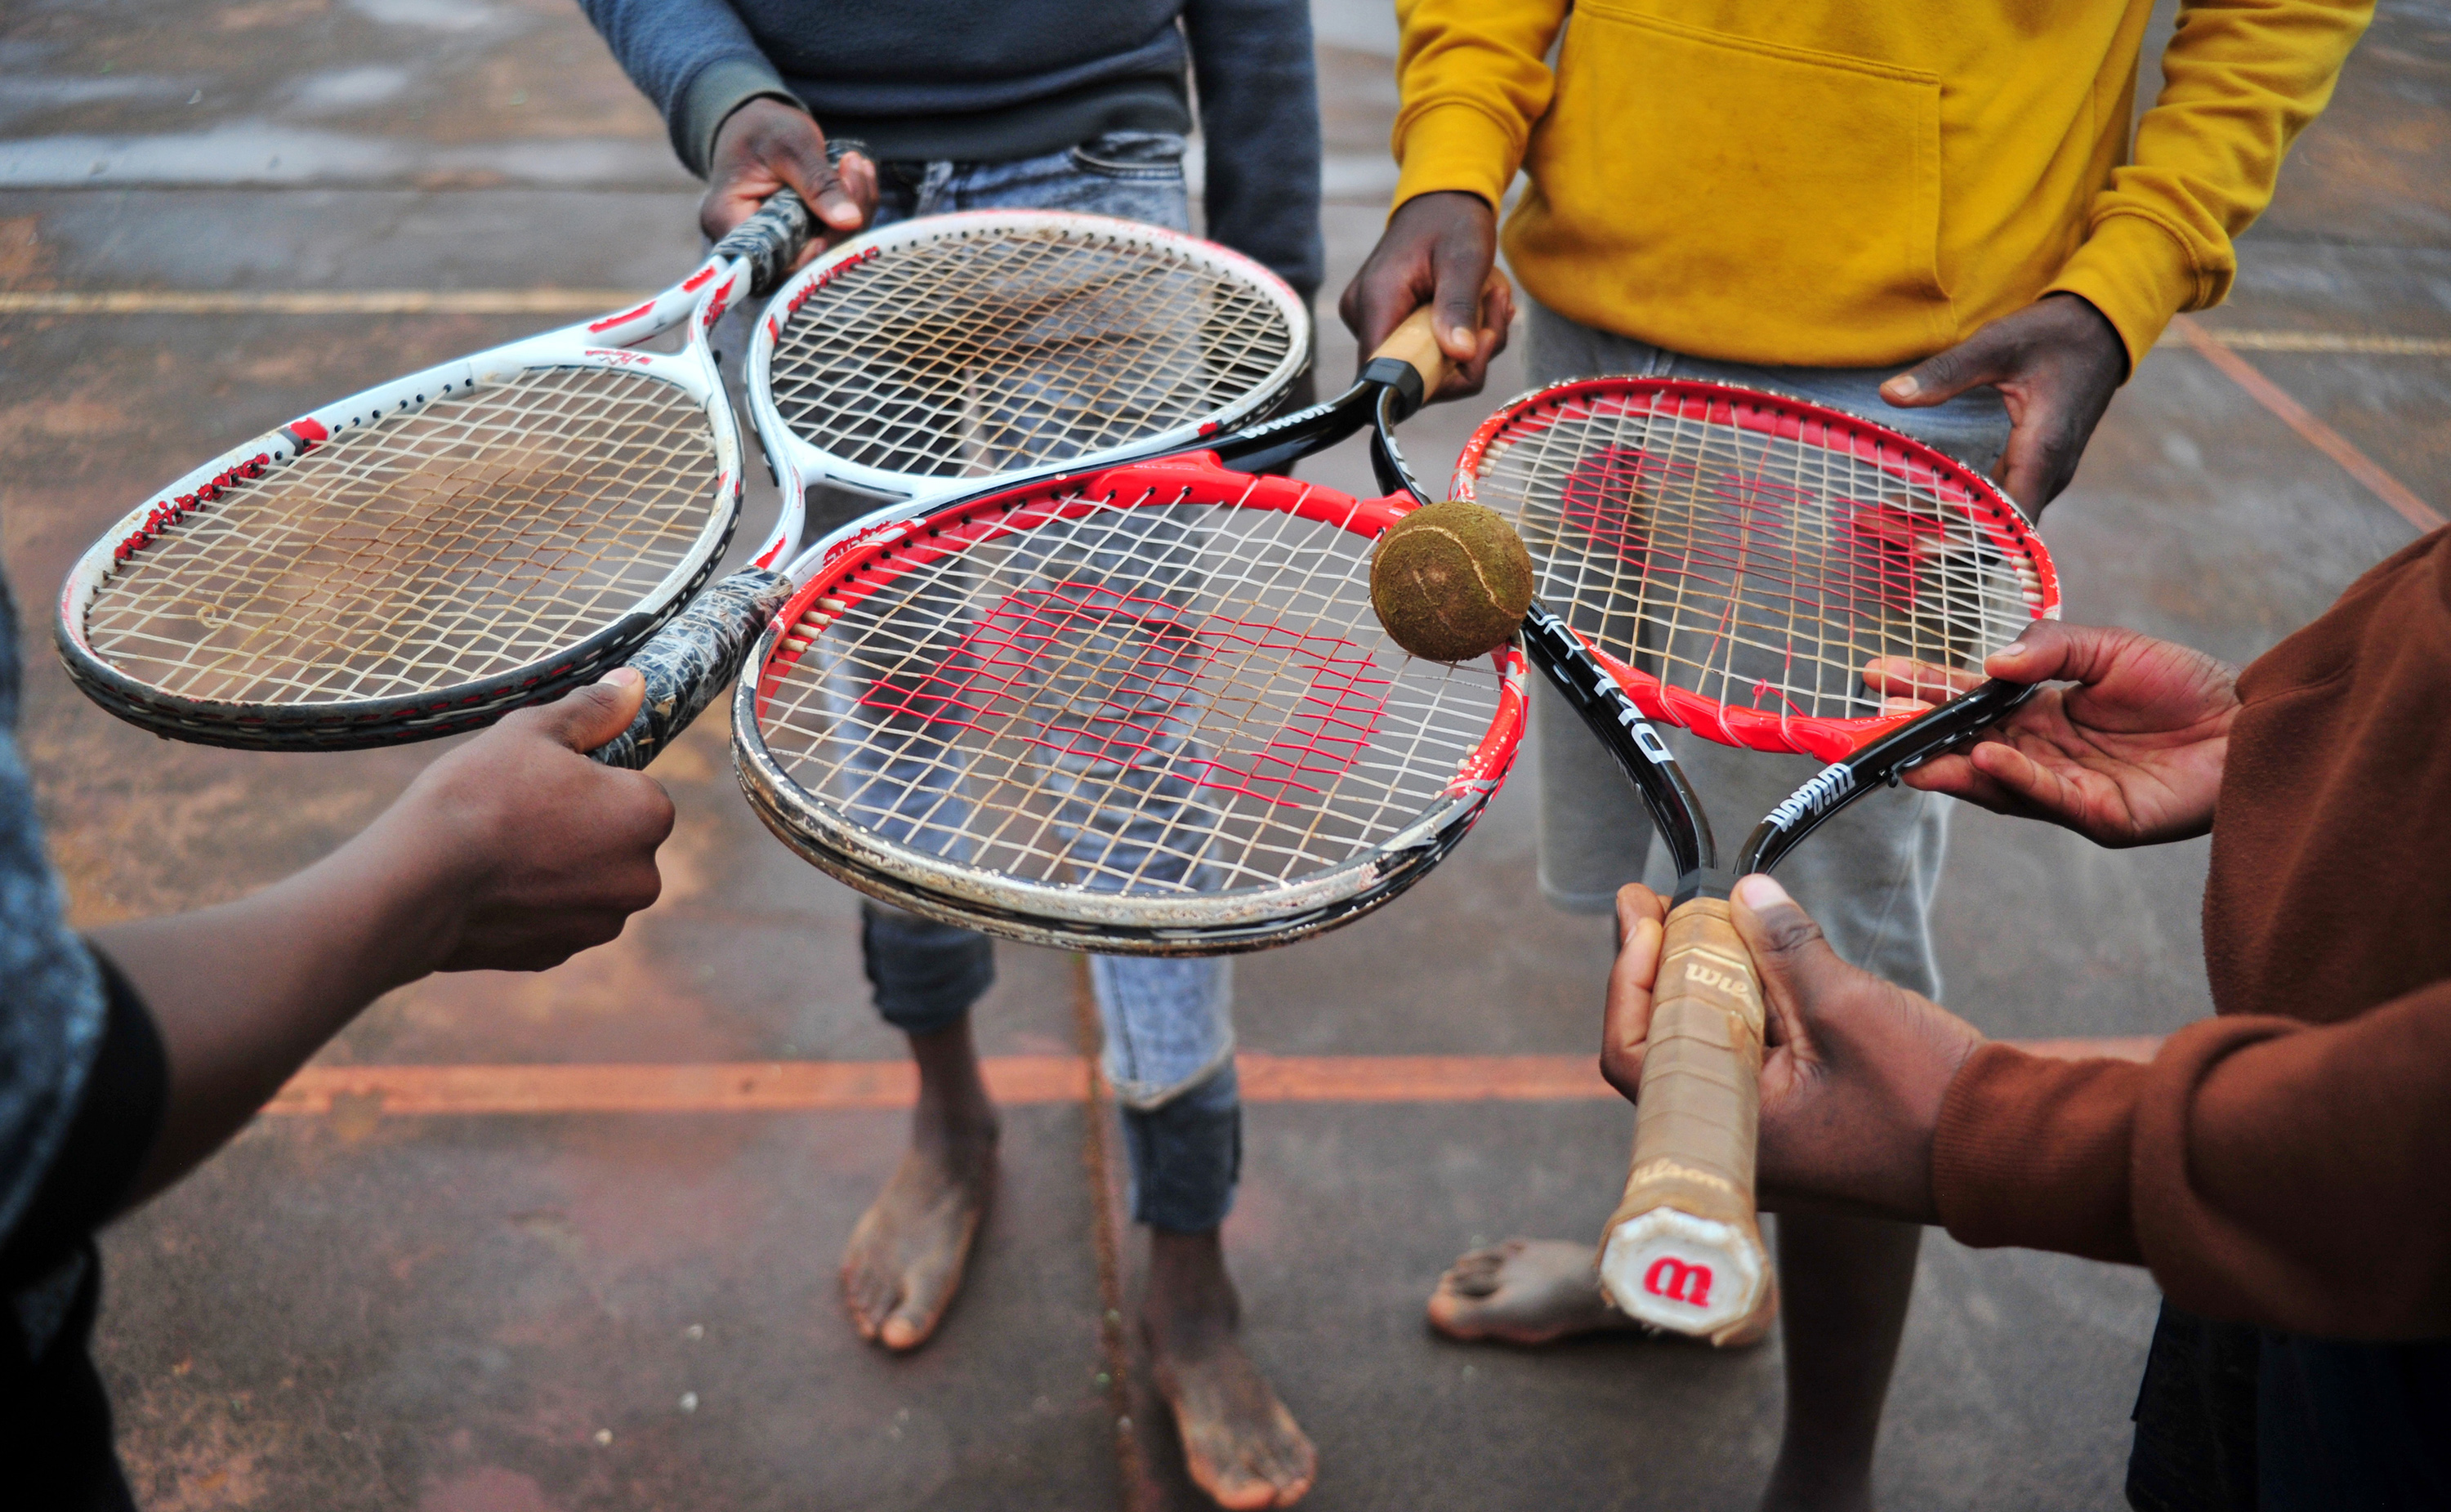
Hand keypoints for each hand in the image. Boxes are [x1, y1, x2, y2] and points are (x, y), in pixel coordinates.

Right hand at [390, 668, 675, 972]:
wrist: (416, 883)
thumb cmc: (478, 795)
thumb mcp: (534, 730)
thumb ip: (594, 709)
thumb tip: (635, 684)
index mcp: (648, 815)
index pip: (634, 789)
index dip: (588, 781)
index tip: (543, 782)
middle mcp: (643, 878)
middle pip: (615, 840)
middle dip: (579, 827)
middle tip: (517, 814)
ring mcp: (601, 923)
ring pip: (585, 881)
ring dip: (556, 868)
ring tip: (498, 852)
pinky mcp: (559, 954)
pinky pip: (552, 917)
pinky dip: (528, 904)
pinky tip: (488, 888)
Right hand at [701, 97, 877, 264]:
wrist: (758, 123)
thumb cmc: (763, 129)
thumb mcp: (790, 146)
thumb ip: (818, 184)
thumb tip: (851, 221)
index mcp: (727, 219)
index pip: (771, 264)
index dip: (812, 257)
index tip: (842, 220)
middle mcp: (747, 242)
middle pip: (802, 263)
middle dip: (842, 226)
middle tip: (856, 172)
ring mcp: (775, 244)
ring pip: (824, 253)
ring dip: (853, 213)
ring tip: (857, 166)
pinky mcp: (798, 239)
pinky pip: (830, 238)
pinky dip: (851, 210)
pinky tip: (857, 175)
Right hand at [1337, 192, 1515, 400]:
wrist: (1442, 201)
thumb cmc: (1452, 222)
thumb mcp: (1465, 259)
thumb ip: (1459, 306)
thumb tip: (1460, 356)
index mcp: (1375, 300)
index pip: (1385, 374)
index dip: (1430, 381)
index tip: (1470, 354)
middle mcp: (1363, 317)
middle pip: (1413, 376)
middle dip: (1465, 358)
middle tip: (1495, 310)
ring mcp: (1373, 323)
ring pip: (1427, 369)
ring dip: (1470, 345)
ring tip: (1489, 299)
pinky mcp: (1388, 325)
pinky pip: (1428, 354)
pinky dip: (1460, 339)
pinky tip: (1476, 306)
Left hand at [1600, 880, 1982, 1223]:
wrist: (2005, 1148)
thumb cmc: (1929, 1096)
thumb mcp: (1845, 1006)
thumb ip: (1784, 949)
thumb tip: (1742, 894)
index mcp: (1730, 1131)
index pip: (1632, 1053)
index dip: (1627, 978)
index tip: (1641, 914)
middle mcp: (1736, 1144)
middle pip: (1664, 1044)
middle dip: (1662, 967)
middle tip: (1660, 901)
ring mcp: (1767, 1136)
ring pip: (1708, 1045)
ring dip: (1706, 981)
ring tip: (1712, 917)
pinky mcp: (1797, 1120)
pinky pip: (1749, 1056)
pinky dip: (1746, 1005)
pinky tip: (1759, 957)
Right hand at [1865, 619, 2237, 846]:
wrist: (2250, 717)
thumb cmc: (2184, 682)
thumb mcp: (2106, 648)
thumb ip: (2048, 648)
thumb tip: (1989, 663)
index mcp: (2039, 713)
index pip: (1967, 704)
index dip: (1921, 692)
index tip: (1876, 677)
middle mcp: (2044, 755)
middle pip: (1967, 751)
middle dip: (1919, 744)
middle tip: (1874, 735)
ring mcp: (2069, 789)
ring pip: (1998, 784)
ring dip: (1955, 769)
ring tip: (1918, 756)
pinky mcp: (2103, 816)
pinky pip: (2049, 798)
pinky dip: (2015, 778)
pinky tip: (1989, 756)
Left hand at [1879, 293, 2125, 513]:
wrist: (2104, 329)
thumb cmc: (2055, 334)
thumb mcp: (1996, 345)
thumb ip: (1945, 372)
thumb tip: (1890, 393)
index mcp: (2042, 450)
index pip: (2009, 520)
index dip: (1965, 537)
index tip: (1917, 545)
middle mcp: (2051, 473)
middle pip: (2001, 529)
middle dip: (1945, 536)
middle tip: (1885, 530)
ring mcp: (2049, 474)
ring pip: (2003, 520)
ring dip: (1953, 526)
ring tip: (1894, 525)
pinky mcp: (2041, 470)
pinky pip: (2006, 504)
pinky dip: (1968, 510)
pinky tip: (1925, 508)